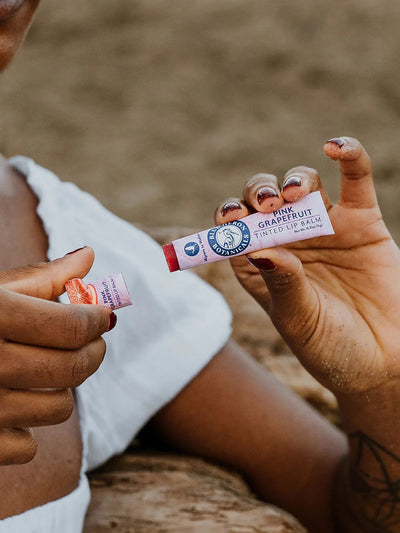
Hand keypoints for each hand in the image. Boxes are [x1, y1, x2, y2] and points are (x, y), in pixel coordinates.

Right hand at [0, 247, 111, 464]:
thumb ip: (42, 278)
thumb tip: (89, 256)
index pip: (71, 326)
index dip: (97, 320)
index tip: (103, 317)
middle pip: (72, 368)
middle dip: (93, 352)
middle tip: (92, 343)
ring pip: (59, 407)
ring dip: (62, 389)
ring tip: (46, 371)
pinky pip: (27, 446)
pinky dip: (27, 427)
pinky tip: (12, 404)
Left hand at [215, 137, 399, 396]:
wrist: (384, 360)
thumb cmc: (331, 347)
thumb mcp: (297, 318)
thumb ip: (281, 282)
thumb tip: (257, 248)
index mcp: (260, 265)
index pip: (234, 230)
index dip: (229, 217)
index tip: (231, 218)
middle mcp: (288, 242)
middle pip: (263, 201)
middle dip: (260, 193)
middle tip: (268, 205)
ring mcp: (324, 228)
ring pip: (302, 185)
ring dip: (294, 180)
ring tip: (293, 194)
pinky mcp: (362, 221)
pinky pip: (355, 180)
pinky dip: (349, 156)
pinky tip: (335, 146)